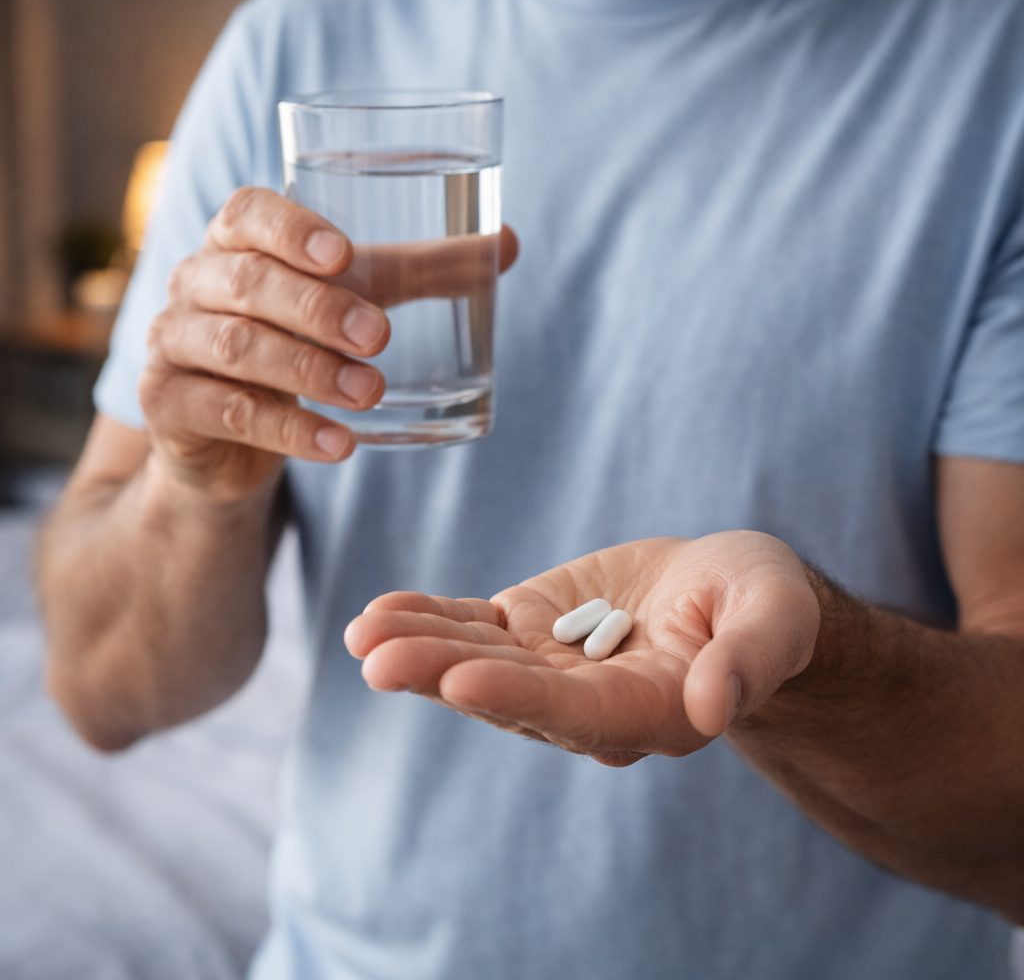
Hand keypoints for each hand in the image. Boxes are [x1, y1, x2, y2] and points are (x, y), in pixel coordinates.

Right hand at [141, 186, 516, 500]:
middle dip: (318, 310)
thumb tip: (507, 241)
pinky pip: (229, 413)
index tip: (345, 256)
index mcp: (234, 243)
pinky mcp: (170, 404)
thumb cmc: (293, 341)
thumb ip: (416, 272)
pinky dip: (290, 430)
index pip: (247, 213)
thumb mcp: (351, 302)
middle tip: (380, 337)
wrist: (228, 433)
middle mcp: (195, 284)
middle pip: (247, 283)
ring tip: (370, 393)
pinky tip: (341, 445)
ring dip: (310, 372)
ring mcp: (173, 344)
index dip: (291, 230)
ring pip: (238, 348)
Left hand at [345, 531, 819, 765]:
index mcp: (649, 711)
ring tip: (364, 633)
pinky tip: (381, 613)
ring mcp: (551, 667)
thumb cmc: (761, 605)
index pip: (577, 713)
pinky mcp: (529, 630)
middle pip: (508, 694)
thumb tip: (713, 706)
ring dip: (420, 648)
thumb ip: (748, 660)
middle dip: (444, 674)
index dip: (521, 698)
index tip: (464, 681)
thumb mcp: (773, 618)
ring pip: (479, 660)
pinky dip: (430, 619)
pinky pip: (473, 628)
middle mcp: (588, 704)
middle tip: (379, 659)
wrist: (725, 593)